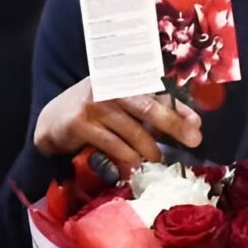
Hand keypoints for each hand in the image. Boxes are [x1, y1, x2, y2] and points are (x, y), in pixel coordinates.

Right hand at [34, 77, 202, 175]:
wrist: (50, 122)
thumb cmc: (91, 113)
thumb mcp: (118, 104)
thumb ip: (147, 110)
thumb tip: (188, 124)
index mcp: (121, 78)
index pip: (156, 92)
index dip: (179, 108)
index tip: (197, 124)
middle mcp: (108, 86)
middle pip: (148, 107)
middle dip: (174, 125)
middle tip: (193, 141)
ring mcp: (93, 104)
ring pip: (132, 131)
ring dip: (149, 150)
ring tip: (156, 161)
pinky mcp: (81, 123)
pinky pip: (112, 145)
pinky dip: (126, 160)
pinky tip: (133, 169)